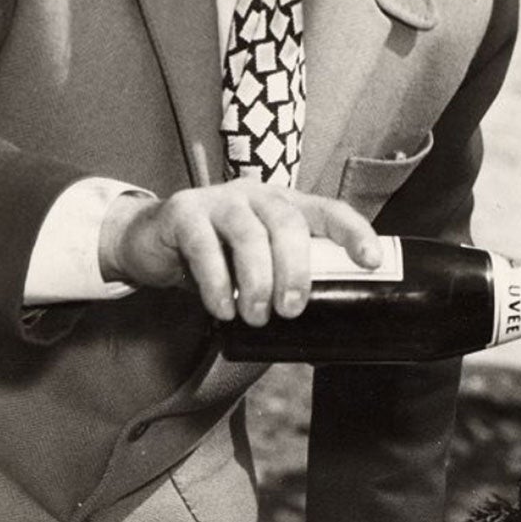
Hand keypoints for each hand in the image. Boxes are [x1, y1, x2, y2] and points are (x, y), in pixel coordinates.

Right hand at [100, 181, 381, 324]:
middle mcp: (256, 195)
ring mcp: (219, 200)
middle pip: (288, 223)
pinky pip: (205, 248)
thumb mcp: (253, 262)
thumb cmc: (215, 257)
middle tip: (292, 309)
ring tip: (256, 316)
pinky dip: (218, 284)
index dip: (353, 232)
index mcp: (284, 205)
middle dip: (295, 270)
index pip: (328, 211)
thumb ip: (281, 277)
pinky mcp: (184, 214)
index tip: (371, 261)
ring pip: (249, 234)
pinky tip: (222, 309)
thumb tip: (322, 326)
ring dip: (258, 281)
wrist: (149, 241)